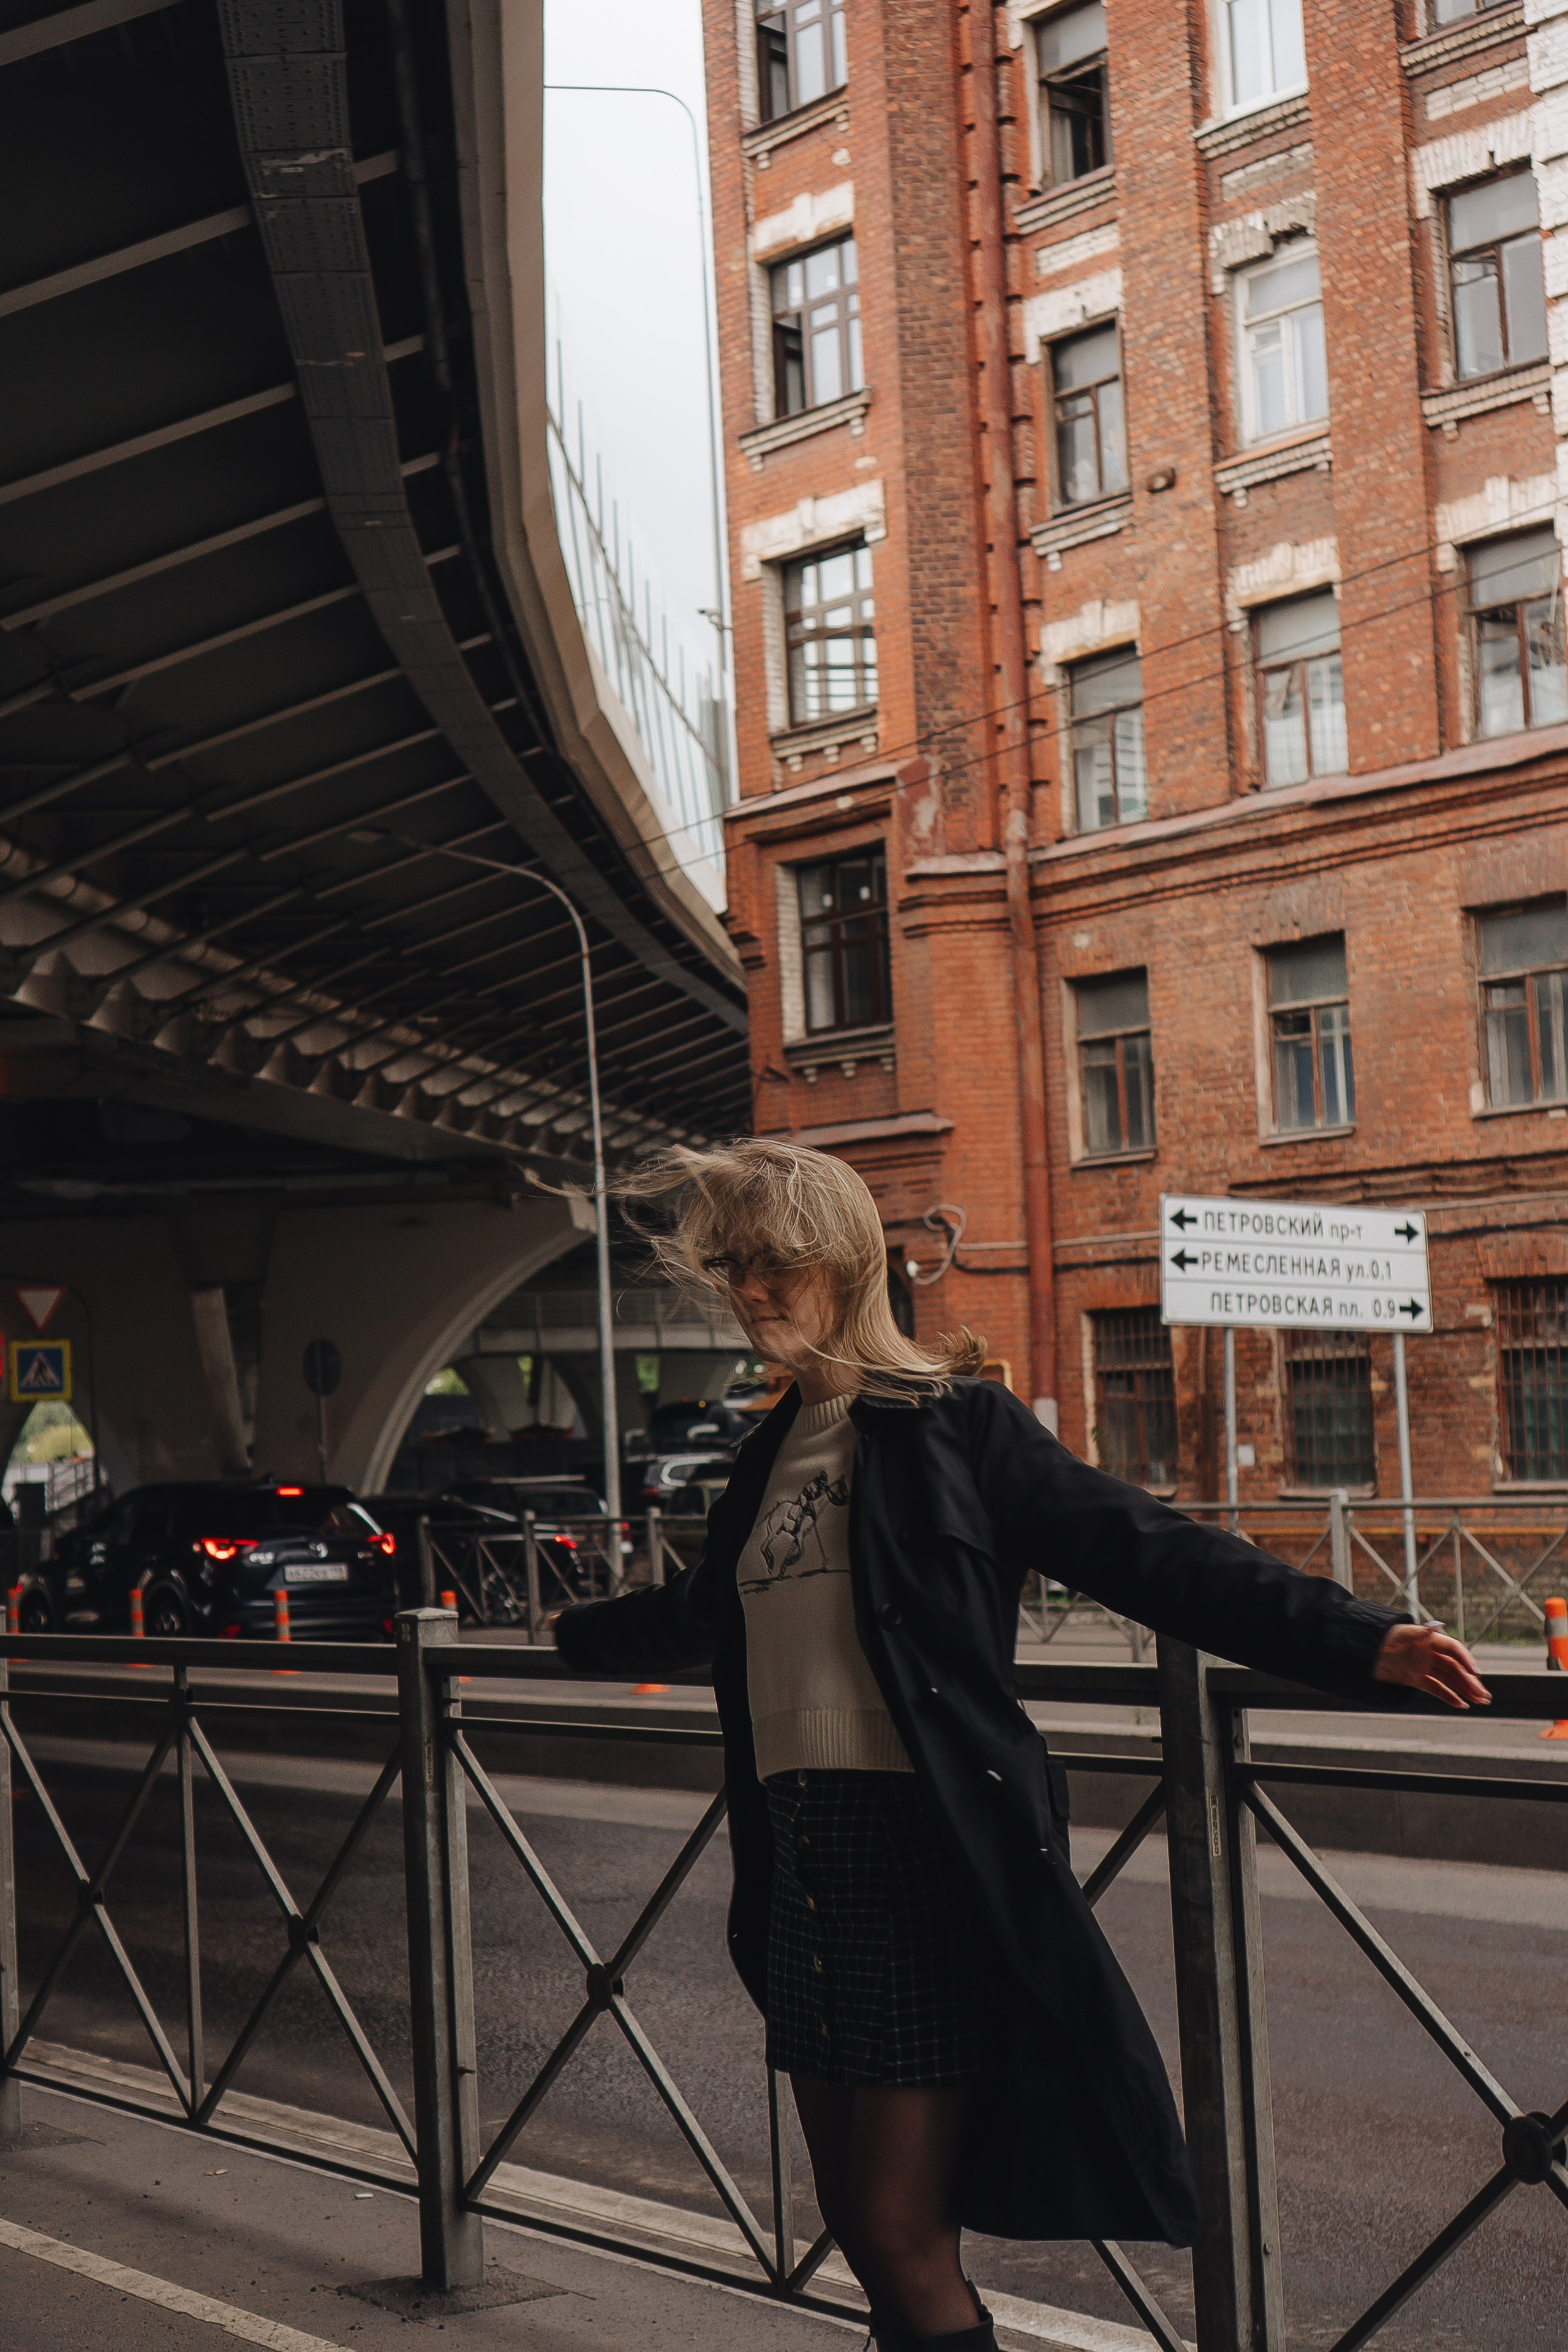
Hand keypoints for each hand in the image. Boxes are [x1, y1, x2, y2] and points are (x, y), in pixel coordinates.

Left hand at [1373, 1623, 1489, 1709]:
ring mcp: (1423, 1666)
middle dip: (1470, 1681)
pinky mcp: (1415, 1678)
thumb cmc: (1380, 1637)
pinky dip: (1448, 1696)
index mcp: (1428, 1639)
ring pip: (1449, 1679)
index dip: (1467, 1660)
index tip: (1477, 1674)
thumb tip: (1436, 1625)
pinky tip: (1461, 1704)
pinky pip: (1436, 1688)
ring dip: (1465, 1690)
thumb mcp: (1398, 1635)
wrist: (1361, 1650)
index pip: (1454, 1649)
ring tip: (1480, 1702)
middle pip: (1455, 1667)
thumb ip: (1418, 1632)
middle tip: (1484, 1696)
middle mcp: (1429, 1653)